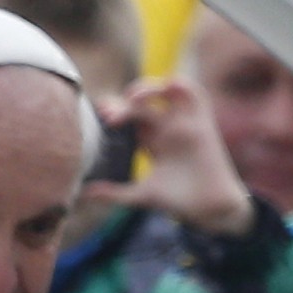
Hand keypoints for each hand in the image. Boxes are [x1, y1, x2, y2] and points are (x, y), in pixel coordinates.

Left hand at [82, 77, 252, 235]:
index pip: (131, 118)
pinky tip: (163, 88)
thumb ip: (113, 193)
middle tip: (110, 115)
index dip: (116, 113)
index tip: (102, 118)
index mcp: (153, 142)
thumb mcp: (141, 195)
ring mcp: (184, 123)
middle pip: (142, 106)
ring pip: (165, 92)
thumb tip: (82, 194)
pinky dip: (179, 85)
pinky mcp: (202, 122)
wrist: (210, 207)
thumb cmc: (178, 201)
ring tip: (133, 99)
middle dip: (124, 105)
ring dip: (148, 88)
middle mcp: (167, 128)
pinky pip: (193, 93)